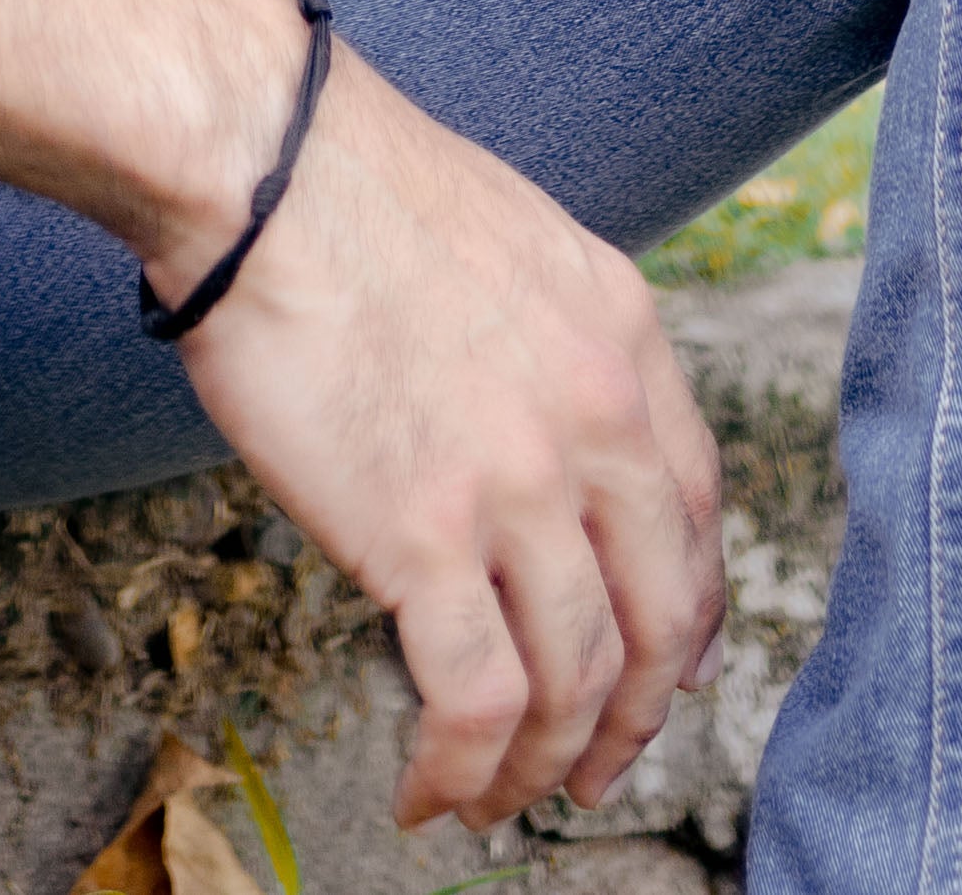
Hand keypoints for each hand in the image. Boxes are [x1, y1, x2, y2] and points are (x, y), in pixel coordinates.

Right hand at [162, 45, 726, 832]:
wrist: (261, 164)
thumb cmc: (355, 188)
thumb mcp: (518, 244)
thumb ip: (564, 346)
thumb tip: (564, 449)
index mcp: (625, 338)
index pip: (699, 514)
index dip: (689, 615)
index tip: (666, 669)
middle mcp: (597, 418)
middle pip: (661, 619)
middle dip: (633, 721)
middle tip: (593, 772)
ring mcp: (518, 482)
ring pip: (576, 681)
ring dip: (541, 766)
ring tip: (496, 796)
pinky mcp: (424, 535)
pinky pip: (477, 700)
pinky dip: (462, 770)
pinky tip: (427, 790)